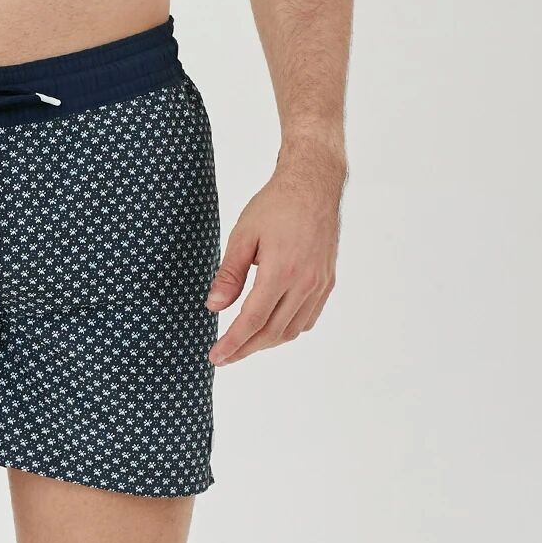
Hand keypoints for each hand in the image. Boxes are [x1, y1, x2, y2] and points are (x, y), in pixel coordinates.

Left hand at [206, 145, 342, 365]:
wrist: (313, 185)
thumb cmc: (275, 205)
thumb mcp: (244, 234)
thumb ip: (229, 274)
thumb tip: (214, 307)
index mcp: (281, 271)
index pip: (253, 320)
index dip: (233, 343)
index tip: (216, 357)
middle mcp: (305, 283)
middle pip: (273, 332)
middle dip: (246, 349)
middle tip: (225, 357)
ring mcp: (320, 284)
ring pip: (293, 330)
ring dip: (267, 342)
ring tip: (244, 344)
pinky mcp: (327, 282)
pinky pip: (308, 318)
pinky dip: (288, 329)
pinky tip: (272, 327)